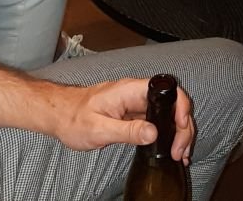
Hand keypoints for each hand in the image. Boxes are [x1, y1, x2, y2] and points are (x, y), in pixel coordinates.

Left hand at [54, 79, 195, 162]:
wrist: (60, 115)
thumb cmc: (73, 117)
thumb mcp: (99, 128)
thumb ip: (127, 130)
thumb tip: (153, 133)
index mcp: (130, 90)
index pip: (167, 91)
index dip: (180, 107)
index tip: (181, 128)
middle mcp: (137, 94)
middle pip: (173, 103)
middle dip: (182, 127)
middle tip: (179, 151)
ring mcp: (136, 104)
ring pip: (168, 114)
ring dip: (177, 132)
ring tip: (179, 153)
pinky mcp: (134, 114)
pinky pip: (157, 121)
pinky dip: (167, 135)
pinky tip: (170, 149)